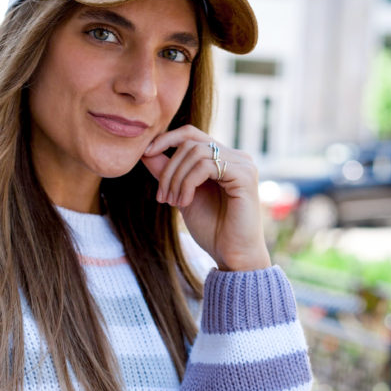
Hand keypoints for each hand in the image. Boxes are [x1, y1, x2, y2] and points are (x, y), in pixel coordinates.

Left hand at [142, 125, 270, 271]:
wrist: (232, 255)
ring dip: (176, 179)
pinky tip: (185, 203)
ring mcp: (243, 164)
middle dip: (168, 169)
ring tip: (173, 202)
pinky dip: (188, 183)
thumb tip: (145, 151)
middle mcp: (236, 156)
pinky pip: (206, 166)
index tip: (146, 154)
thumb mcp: (182, 195)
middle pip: (190, 143)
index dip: (166, 139)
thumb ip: (168, 173)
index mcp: (223, 158)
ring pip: (196, 153)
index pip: (191, 134)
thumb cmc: (212, 229)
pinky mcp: (245, 175)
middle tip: (162, 196)